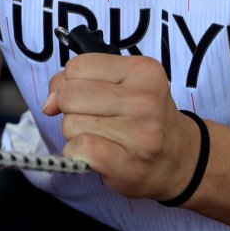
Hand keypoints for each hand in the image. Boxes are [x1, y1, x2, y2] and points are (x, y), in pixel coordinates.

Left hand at [43, 53, 199, 199]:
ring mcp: (140, 133)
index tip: (87, 97)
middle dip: (71, 109)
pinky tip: (97, 155)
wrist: (180, 159)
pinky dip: (77, 153)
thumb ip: (81, 81)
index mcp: (143, 71)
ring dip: (76, 134)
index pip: (77, 66)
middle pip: (69, 95)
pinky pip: (79, 149)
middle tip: (95, 119)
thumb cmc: (144, 119)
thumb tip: (49, 101)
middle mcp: (144, 99)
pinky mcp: (129, 164)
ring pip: (70, 124)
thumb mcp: (123, 86)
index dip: (71, 83)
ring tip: (104, 137)